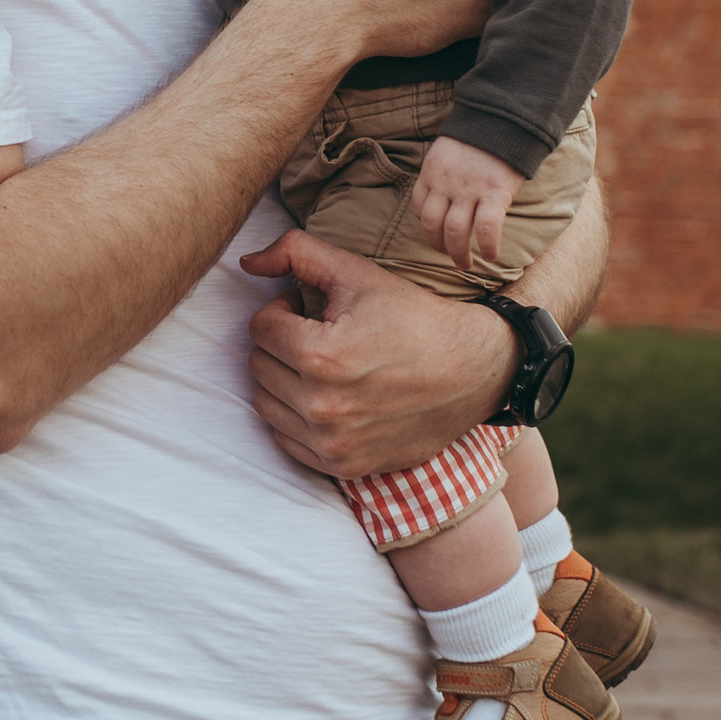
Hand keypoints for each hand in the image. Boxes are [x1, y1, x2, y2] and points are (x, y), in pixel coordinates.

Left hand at [238, 232, 511, 481]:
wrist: (473, 372)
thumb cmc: (414, 317)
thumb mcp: (357, 272)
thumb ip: (296, 252)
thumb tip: (247, 262)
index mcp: (320, 355)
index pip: (260, 326)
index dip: (285, 309)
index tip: (316, 310)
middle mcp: (322, 406)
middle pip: (258, 364)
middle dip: (282, 343)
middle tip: (322, 334)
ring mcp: (331, 442)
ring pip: (265, 402)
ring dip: (284, 379)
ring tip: (324, 364)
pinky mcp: (342, 466)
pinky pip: (285, 438)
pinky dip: (296, 415)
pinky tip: (330, 395)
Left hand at [411, 134, 522, 276]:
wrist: (505, 118)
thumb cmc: (479, 135)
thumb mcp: (449, 149)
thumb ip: (443, 172)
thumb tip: (445, 196)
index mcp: (431, 172)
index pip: (418, 206)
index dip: (426, 225)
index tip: (436, 233)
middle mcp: (446, 184)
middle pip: (432, 224)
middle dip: (438, 246)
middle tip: (448, 256)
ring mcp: (469, 190)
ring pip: (455, 232)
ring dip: (458, 254)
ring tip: (465, 264)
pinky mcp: (495, 193)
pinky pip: (487, 228)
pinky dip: (487, 246)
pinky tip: (491, 256)